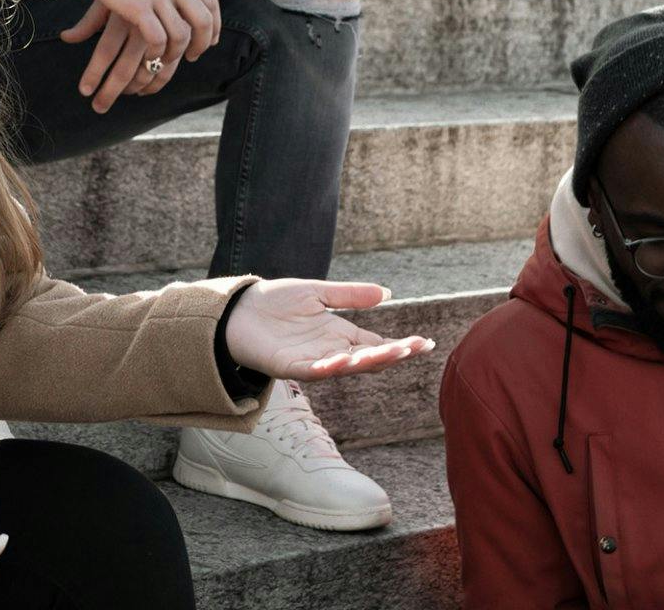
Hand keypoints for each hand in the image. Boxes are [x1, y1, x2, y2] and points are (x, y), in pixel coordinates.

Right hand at [62, 0, 220, 112]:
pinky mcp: (137, 6)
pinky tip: (148, 56)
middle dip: (200, 44)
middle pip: (202, 21)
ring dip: (174, 53)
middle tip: (192, 56)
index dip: (214, 26)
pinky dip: (156, 53)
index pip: (211, 3)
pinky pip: (157, 39)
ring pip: (180, 34)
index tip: (209, 41)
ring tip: (163, 59)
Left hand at [224, 279, 434, 380]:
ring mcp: (312, 361)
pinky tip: (343, 359)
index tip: (425, 343)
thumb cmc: (276, 302)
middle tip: (414, 348)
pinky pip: (314, 370)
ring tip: (389, 353)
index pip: (377, 344)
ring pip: (346, 367)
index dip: (401, 345)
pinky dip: (329, 366)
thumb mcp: (318, 293)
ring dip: (367, 361)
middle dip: (392, 355)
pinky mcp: (291, 366)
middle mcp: (331, 351)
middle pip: (368, 358)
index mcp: (340, 335)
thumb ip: (350, 295)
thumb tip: (386, 293)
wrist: (239, 311)